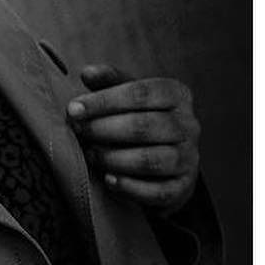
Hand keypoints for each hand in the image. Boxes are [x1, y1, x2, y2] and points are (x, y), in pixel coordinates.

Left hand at [65, 63, 199, 214]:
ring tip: (90, 155)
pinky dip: (131, 187)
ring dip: (115, 158)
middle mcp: (189, 125)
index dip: (104, 100)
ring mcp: (190, 158)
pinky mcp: (184, 187)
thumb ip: (108, 81)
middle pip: (145, 126)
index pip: (140, 92)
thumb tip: (87, 73)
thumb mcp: (127, 94)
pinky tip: (109, 180)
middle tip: (79, 131)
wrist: (166, 158)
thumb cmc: (140, 117)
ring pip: (152, 160)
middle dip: (104, 129)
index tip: (73, 109)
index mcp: (176, 94)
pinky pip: (159, 191)